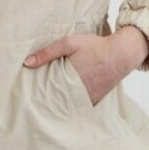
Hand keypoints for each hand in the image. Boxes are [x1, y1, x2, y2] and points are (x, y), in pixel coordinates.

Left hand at [23, 27, 148, 105]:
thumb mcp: (69, 43)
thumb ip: (48, 52)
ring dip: (60, 104)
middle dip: (48, 102)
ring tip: (48, 104)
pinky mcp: (97, 99)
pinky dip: (74, 105)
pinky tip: (66, 103)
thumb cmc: (95, 46)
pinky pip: (82, 106)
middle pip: (58, 101)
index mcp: (69, 79)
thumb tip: (26, 63)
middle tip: (35, 103)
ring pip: (69, 105)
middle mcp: (79, 92)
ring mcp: (89, 98)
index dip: (39, 95)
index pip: (49, 92)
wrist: (122, 53)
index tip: (29, 97)